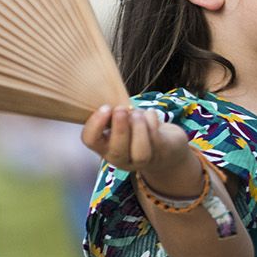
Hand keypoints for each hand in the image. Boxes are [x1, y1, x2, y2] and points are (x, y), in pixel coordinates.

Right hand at [80, 105, 202, 195]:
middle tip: (121, 108)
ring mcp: (141, 160)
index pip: (91, 141)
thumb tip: (111, 96)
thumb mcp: (122, 120)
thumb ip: (114, 113)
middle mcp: (121, 157)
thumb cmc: (137, 128)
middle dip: (119, 128)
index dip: (95, 125)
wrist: (165, 145)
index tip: (105, 107)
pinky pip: (156, 139)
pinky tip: (150, 113)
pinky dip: (152, 121)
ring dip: (138, 127)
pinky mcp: (160, 153)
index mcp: (105, 146)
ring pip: (140, 152)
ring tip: (138, 113)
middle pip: (116, 151)